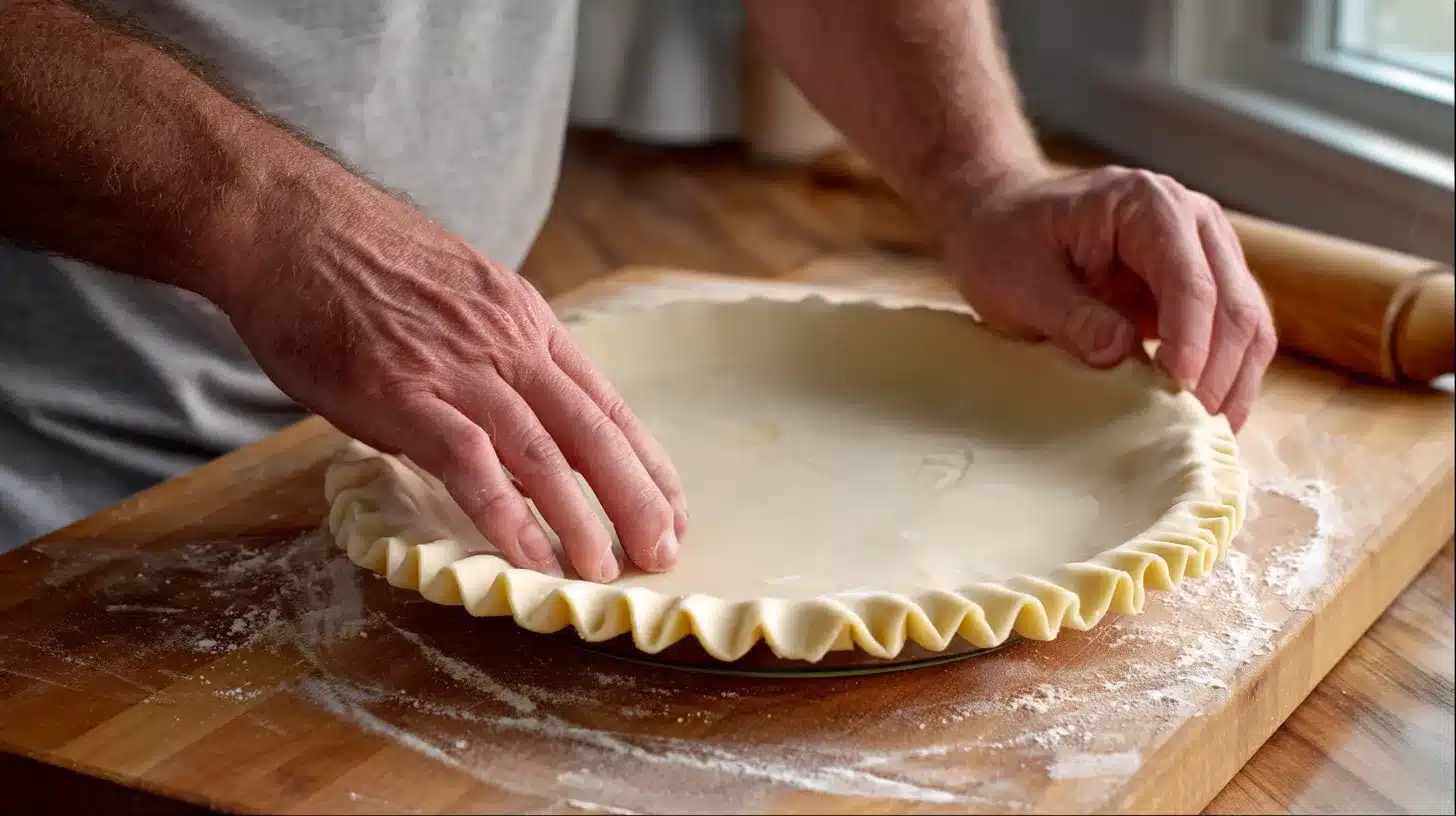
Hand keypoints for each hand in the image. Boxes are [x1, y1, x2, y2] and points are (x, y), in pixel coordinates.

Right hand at [219, 174, 687, 581]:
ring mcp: (458, 368)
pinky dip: (506, 515)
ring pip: (543, 453)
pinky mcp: (401, 392)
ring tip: (602, 572)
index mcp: (526, 321)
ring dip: (580, 519)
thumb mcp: (458, 296)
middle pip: (593, 432)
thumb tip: (511, 415)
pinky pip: (470, 462)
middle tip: (660, 554)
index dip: (645, 462)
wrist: (288, 220)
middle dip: (636, 499)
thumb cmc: (360, 260)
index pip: (604, 402)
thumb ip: (493, 354)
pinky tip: (528, 557)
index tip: (671, 508)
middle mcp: (507, 344)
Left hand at [940, 165, 1275, 430]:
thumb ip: (1070, 316)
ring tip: (1207, 433)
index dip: (1190, 339)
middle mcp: (1193, 222)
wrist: (1001, 226)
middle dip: (1219, 370)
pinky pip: (1234, 338)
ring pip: (1248, 323)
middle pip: (1234, 302)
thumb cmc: (1005, 246)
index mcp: (1147, 204)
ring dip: (1234, 381)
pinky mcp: (1202, 291)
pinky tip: (1208, 417)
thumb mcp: (1018, 283)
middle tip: (1193, 427)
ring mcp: (1205, 255)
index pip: (1189, 277)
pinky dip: (1228, 379)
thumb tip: (1119, 352)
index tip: (1176, 388)